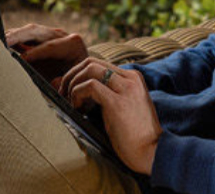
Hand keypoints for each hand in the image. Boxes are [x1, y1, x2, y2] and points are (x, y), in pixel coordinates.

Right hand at [5, 24, 86, 78]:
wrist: (78, 74)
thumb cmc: (73, 82)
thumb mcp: (70, 83)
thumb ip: (62, 83)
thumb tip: (54, 84)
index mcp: (73, 45)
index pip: (50, 46)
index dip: (35, 53)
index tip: (22, 59)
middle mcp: (60, 35)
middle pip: (36, 31)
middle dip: (18, 36)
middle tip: (3, 41)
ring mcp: (48, 33)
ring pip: (27, 31)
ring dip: (11, 36)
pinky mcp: (37, 37)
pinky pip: (22, 35)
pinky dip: (11, 38)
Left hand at [66, 58, 159, 174]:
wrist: (151, 151)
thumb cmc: (135, 135)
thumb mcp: (123, 108)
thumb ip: (104, 96)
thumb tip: (73, 89)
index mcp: (133, 78)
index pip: (99, 64)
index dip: (79, 74)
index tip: (69, 89)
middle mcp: (131, 79)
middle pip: (92, 62)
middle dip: (72, 75)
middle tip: (63, 92)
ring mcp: (126, 88)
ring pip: (90, 69)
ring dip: (73, 84)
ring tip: (71, 102)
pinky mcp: (117, 102)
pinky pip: (90, 86)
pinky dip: (78, 94)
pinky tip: (78, 109)